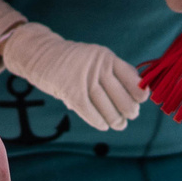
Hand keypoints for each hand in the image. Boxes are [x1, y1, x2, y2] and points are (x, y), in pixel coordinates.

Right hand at [0, 21, 143, 130]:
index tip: (141, 101)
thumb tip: (136, 95)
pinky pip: (89, 111)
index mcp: (106, 57)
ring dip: (115, 119)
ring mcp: (84, 79)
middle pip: (121, 95)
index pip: (131, 77)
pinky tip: (103, 125)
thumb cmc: (72, 62)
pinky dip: (98, 121)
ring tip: (119, 124)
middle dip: (129, 109)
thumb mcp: (95, 59)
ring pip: (106, 106)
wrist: (40, 54)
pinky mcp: (70, 91)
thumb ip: (113, 72)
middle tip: (131, 116)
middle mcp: (97, 66)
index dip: (139, 92)